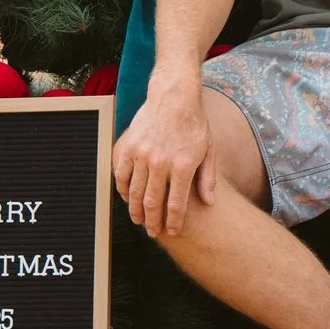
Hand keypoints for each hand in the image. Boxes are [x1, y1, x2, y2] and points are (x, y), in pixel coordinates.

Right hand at [112, 84, 215, 234]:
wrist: (174, 96)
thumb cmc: (194, 124)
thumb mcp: (208, 149)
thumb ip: (207, 178)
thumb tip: (208, 203)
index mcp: (183, 165)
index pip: (176, 204)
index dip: (172, 222)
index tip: (171, 231)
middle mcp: (161, 162)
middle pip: (153, 202)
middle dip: (152, 221)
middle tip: (152, 232)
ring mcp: (142, 154)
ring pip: (134, 192)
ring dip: (135, 210)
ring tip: (138, 220)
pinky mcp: (128, 147)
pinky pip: (120, 174)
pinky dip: (122, 189)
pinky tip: (126, 197)